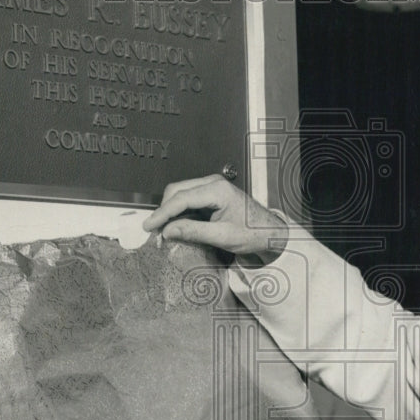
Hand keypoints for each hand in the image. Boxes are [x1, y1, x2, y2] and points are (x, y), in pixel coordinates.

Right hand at [142, 174, 287, 266]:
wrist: (270, 233)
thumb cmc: (253, 233)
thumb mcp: (223, 236)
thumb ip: (194, 232)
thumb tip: (168, 231)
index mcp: (218, 190)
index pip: (181, 198)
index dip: (162, 213)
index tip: (149, 226)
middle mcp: (213, 183)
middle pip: (176, 191)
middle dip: (163, 210)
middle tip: (154, 230)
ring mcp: (212, 187)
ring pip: (180, 193)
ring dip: (170, 210)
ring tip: (163, 230)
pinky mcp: (211, 195)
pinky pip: (188, 199)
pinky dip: (178, 211)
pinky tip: (175, 225)